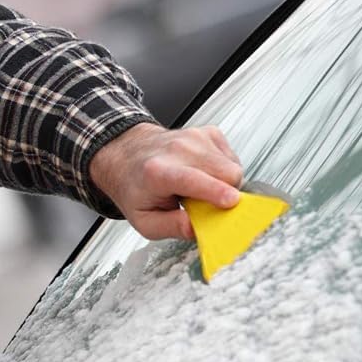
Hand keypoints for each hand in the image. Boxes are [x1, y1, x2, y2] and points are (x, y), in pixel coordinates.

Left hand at [89, 123, 242, 240]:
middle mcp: (177, 149)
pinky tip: (204, 174)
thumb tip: (196, 228)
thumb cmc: (136, 188)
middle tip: (204, 202)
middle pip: (225, 174)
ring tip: (199, 187)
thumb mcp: (144, 220)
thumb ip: (171, 227)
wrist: (127, 157)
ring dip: (224, 183)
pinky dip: (223, 170)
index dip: (215, 191)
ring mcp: (194, 138)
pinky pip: (232, 158)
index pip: (192, 179)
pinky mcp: (207, 133)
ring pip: (233, 166)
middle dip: (225, 194)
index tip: (231, 201)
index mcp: (157, 172)